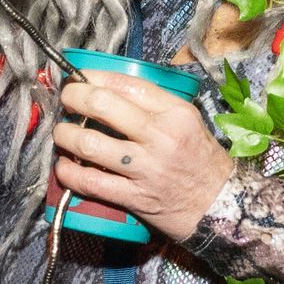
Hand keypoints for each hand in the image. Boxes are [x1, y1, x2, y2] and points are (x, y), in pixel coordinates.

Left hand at [53, 69, 234, 240]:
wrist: (222, 206)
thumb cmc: (202, 161)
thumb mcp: (188, 121)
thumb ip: (154, 104)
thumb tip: (110, 89)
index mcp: (174, 113)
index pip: (125, 83)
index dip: (94, 77)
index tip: (79, 78)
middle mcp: (160, 137)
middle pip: (102, 105)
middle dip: (73, 97)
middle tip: (66, 100)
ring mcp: (146, 168)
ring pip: (90, 144)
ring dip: (65, 136)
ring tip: (61, 133)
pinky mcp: (135, 197)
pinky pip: (92, 182)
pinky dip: (70, 173)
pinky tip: (64, 166)